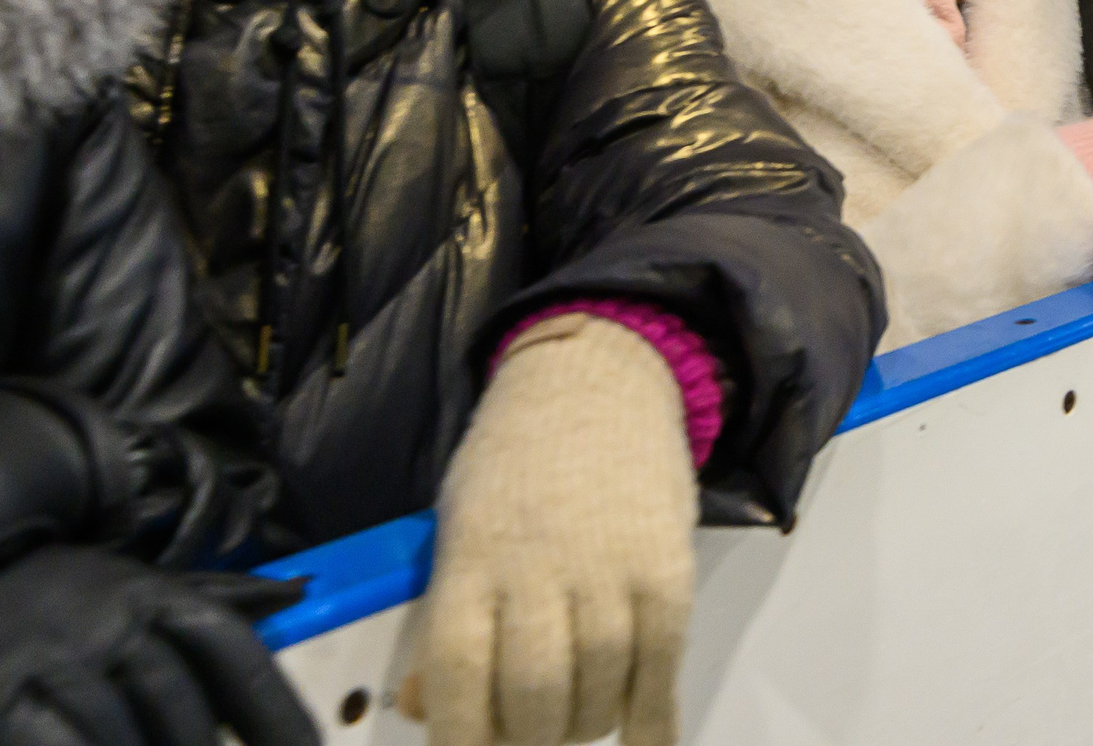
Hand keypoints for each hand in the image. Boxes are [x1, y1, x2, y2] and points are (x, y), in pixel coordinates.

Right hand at [0, 545, 313, 745]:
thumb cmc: (43, 601)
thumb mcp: (126, 589)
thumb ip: (211, 597)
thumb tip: (296, 591)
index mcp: (149, 593)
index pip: (230, 648)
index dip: (274, 707)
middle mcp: (106, 616)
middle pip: (181, 703)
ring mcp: (48, 655)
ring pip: (121, 731)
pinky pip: (60, 742)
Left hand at [403, 315, 697, 745]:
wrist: (597, 382)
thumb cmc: (517, 461)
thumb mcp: (457, 528)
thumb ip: (444, 620)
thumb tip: (424, 711)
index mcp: (471, 559)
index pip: (456, 675)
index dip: (462, 737)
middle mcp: (538, 568)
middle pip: (532, 697)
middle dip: (532, 739)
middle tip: (533, 735)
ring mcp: (608, 569)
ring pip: (598, 690)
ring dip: (588, 726)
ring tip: (581, 722)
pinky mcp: (668, 569)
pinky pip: (663, 665)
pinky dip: (655, 718)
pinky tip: (648, 738)